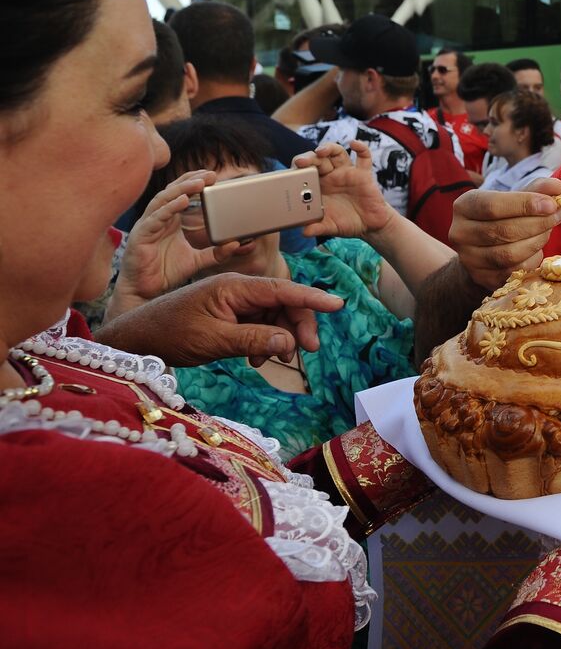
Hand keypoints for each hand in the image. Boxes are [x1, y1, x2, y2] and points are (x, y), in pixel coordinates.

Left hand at [94, 274, 343, 366]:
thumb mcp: (215, 341)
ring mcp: (232, 302)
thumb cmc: (170, 335)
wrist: (135, 340)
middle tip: (308, 351)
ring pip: (273, 315)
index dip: (312, 298)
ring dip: (280, 337)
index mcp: (234, 287)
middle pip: (283, 303)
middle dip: (298, 325)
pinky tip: (256, 360)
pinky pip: (258, 325)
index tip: (337, 305)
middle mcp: (237, 290)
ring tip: (276, 361)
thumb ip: (255, 340)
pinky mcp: (227, 315)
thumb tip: (290, 343)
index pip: (282, 289)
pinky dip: (264, 341)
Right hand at [112, 171, 238, 303]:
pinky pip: (154, 219)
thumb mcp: (196, 260)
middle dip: (191, 180)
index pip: (181, 193)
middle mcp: (157, 218)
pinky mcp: (140, 236)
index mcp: (170, 219)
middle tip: (210, 174)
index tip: (213, 175)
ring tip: (199, 183)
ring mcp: (147, 225)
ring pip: (163, 200)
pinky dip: (168, 208)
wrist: (145, 291)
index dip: (194, 181)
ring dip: (181, 189)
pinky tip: (181, 201)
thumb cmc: (165, 272)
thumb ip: (215, 253)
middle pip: (173, 191)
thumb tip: (236, 244)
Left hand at [293, 141, 394, 238]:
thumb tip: (305, 232)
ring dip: (328, 148)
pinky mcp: (363, 174)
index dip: (298, 168)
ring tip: (322, 151)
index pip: (305, 171)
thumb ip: (317, 228)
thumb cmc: (347, 223)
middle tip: (302, 162)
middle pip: (318, 159)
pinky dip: (361, 148)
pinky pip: (363, 157)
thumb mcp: (330, 227)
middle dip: (309, 157)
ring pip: (337, 153)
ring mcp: (347, 173)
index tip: (293, 171)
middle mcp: (332, 176)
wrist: (370, 226)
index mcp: (319, 186)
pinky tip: (354, 144)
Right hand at [449, 176, 560, 288]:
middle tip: (559, 215)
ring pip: (510, 253)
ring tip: (549, 230)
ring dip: (537, 241)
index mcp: (464, 206)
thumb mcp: (514, 198)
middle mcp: (460, 233)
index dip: (524, 204)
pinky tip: (538, 248)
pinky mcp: (483, 278)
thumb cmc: (502, 217)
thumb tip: (557, 186)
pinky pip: (515, 270)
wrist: (482, 250)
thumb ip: (536, 189)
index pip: (493, 205)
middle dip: (538, 223)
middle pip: (504, 230)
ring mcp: (469, 259)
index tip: (551, 204)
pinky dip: (532, 259)